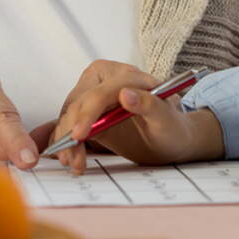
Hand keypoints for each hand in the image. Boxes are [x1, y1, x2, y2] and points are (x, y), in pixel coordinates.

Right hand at [47, 61, 223, 173]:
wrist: (170, 139)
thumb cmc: (172, 127)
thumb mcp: (167, 120)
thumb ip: (150, 105)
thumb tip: (126, 94)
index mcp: (124, 75)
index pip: (98, 93)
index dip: (86, 114)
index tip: (79, 136)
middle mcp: (104, 80)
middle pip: (78, 104)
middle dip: (72, 133)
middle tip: (73, 160)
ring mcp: (92, 95)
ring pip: (69, 116)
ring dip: (66, 141)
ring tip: (74, 163)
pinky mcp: (87, 112)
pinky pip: (69, 124)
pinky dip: (66, 142)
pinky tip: (70, 158)